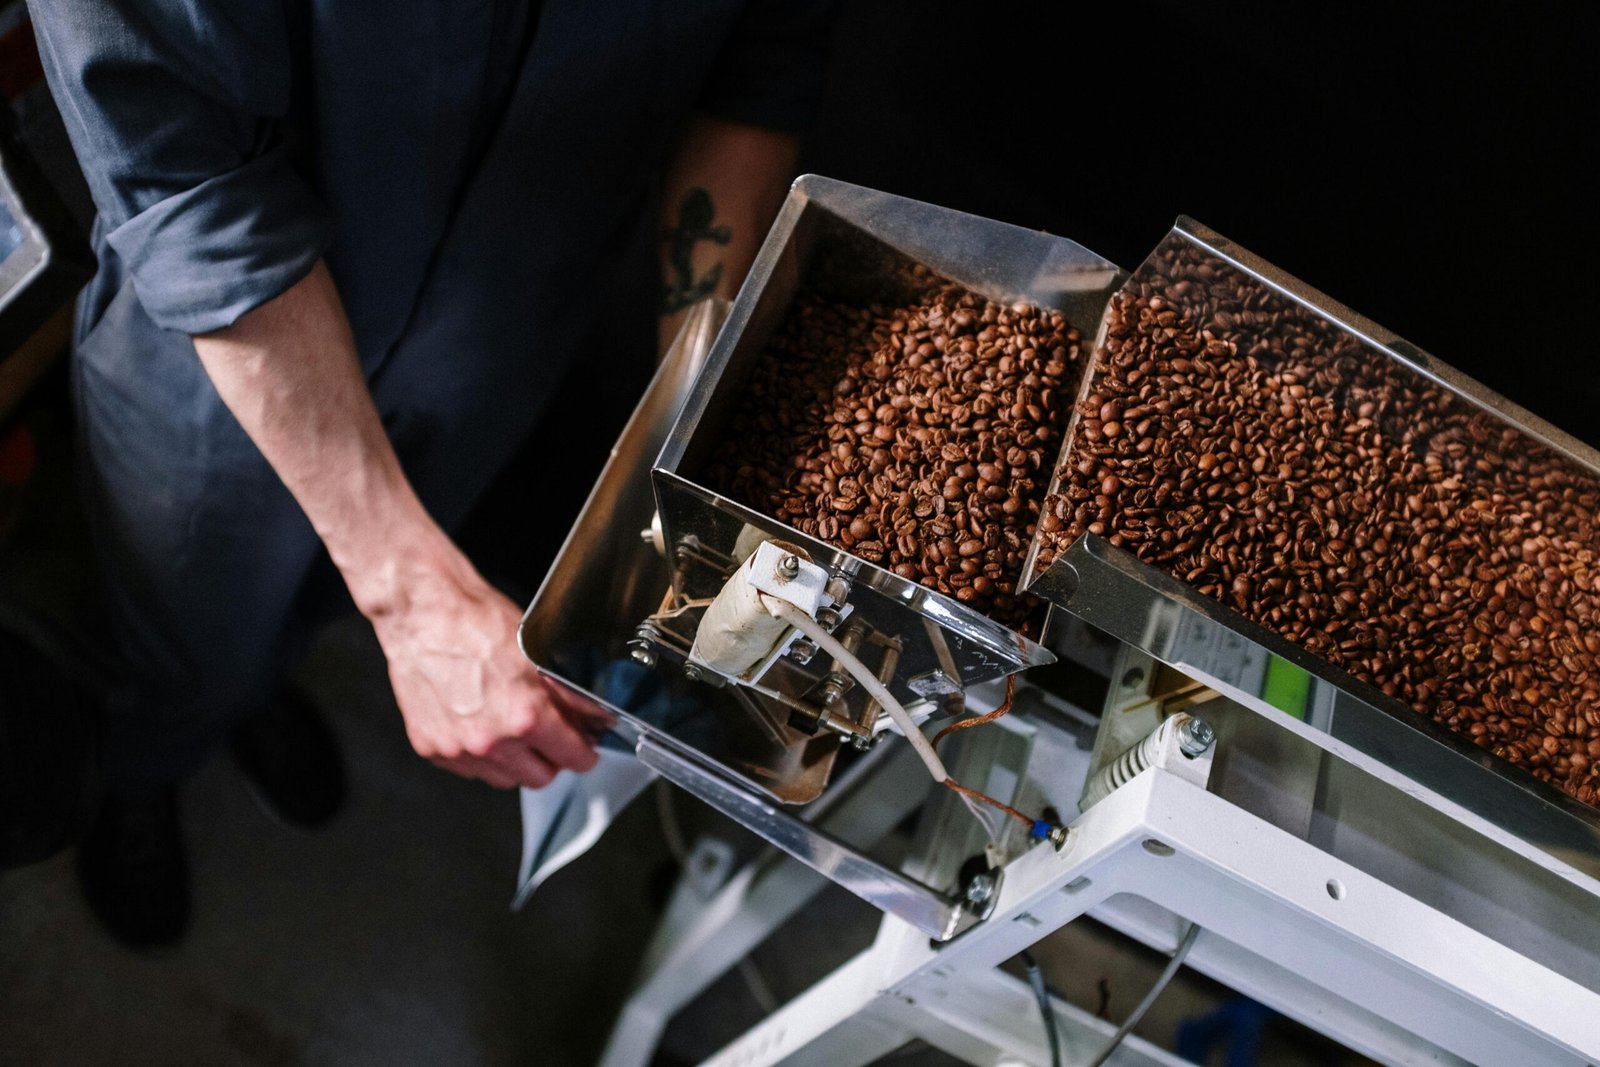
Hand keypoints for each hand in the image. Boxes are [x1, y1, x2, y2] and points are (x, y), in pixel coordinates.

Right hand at [367, 555, 598, 789]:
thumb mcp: (538, 654)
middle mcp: (491, 740)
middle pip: (540, 778)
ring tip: (510, 728)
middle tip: (549, 737)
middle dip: (551, 759)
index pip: (572, 758)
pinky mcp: (431, 748)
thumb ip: (570, 697)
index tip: (583, 750)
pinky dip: (479, 756)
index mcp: (525, 716)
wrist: (423, 614)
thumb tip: (595, 719)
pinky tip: (480, 724)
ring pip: (503, 779)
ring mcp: (458, 748)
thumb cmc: (475, 622)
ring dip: (514, 762)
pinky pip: (468, 769)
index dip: (583, 753)